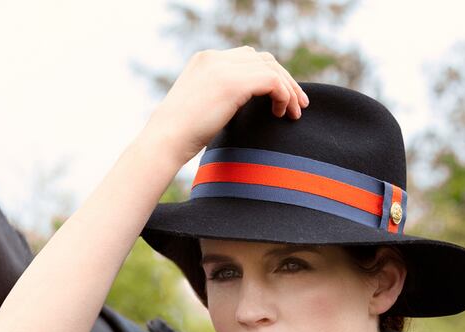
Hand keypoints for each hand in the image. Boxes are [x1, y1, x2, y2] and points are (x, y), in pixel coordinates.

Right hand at [144, 46, 309, 165]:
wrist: (165, 140)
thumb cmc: (179, 136)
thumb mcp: (200, 109)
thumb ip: (220, 99)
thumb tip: (240, 111)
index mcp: (206, 60)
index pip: (247, 58)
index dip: (268, 76)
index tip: (280, 99)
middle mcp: (216, 57)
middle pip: (262, 58)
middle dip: (284, 79)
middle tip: (298, 105)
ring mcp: (224, 67)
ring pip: (271, 67)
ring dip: (288, 89)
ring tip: (295, 113)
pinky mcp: (233, 82)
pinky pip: (272, 80)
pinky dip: (283, 95)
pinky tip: (281, 114)